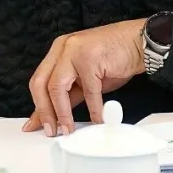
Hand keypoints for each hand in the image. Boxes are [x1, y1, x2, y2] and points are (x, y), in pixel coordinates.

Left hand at [22, 18, 146, 135]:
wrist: (138, 42)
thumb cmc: (113, 58)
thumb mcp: (85, 77)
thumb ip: (68, 94)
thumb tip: (54, 115)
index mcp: (58, 51)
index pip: (39, 80)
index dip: (37, 106)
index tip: (34, 125)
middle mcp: (62, 48)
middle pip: (41, 83)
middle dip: (44, 111)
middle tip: (51, 130)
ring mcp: (75, 51)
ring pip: (57, 87)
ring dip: (62, 113)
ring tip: (67, 129)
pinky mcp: (90, 58)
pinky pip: (88, 90)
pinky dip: (93, 109)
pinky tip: (97, 120)